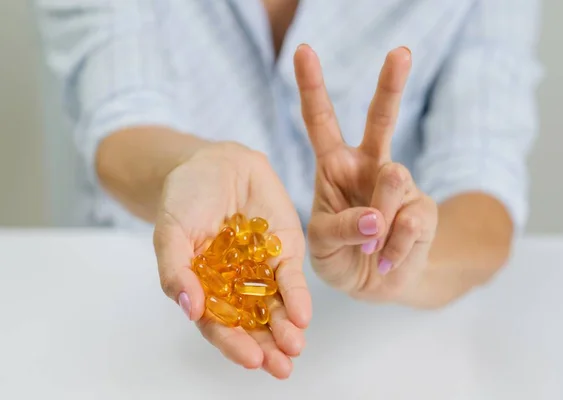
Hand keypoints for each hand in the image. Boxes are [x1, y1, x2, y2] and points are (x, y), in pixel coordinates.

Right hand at [153, 142, 310, 378]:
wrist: (215, 163)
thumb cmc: (185, 199)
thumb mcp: (171, 232)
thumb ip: (177, 270)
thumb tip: (189, 310)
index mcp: (204, 289)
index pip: (218, 324)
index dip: (233, 344)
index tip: (250, 359)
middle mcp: (235, 287)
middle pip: (252, 324)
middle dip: (266, 347)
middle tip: (280, 367)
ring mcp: (261, 270)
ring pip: (276, 307)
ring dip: (286, 329)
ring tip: (294, 347)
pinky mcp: (284, 251)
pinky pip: (291, 278)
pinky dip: (297, 297)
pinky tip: (302, 315)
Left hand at [293, 45, 437, 303]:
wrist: (376, 284)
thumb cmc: (340, 256)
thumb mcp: (323, 244)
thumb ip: (343, 228)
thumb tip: (380, 216)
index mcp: (334, 167)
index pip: (321, 122)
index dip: (312, 87)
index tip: (303, 50)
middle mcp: (369, 166)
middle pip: (381, 119)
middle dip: (391, 85)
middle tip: (401, 53)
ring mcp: (400, 186)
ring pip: (394, 180)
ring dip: (379, 223)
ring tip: (371, 249)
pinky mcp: (423, 210)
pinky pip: (411, 224)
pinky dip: (394, 250)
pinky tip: (388, 259)